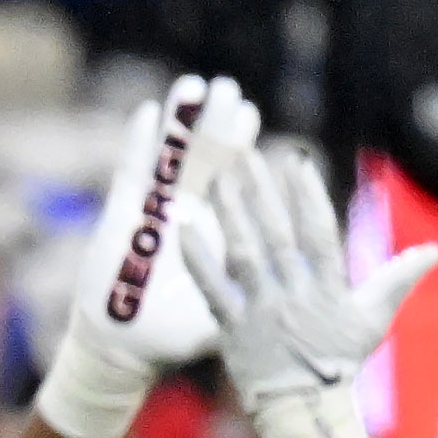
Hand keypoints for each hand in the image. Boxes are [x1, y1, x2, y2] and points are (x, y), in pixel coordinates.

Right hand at [31, 76, 257, 437]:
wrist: (125, 351)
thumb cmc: (176, 336)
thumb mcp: (234, 316)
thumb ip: (267, 300)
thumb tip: (316, 302)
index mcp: (214, 229)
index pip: (234, 180)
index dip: (243, 146)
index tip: (255, 116)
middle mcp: (184, 212)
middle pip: (203, 158)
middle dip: (215, 124)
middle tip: (229, 88)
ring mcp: (151, 211)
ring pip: (169, 157)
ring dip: (180, 122)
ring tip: (194, 86)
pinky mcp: (121, 217)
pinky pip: (131, 173)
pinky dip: (139, 144)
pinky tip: (148, 112)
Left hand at [176, 145, 433, 437]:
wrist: (302, 409)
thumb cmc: (338, 361)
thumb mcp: (373, 320)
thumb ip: (398, 280)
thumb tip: (433, 251)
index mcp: (329, 289)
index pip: (319, 234)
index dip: (307, 198)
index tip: (296, 163)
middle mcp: (294, 296)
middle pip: (276, 236)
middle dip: (262, 194)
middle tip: (247, 153)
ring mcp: (261, 311)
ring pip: (243, 254)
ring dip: (230, 214)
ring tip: (218, 176)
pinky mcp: (231, 327)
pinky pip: (213, 288)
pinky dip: (198, 259)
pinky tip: (184, 227)